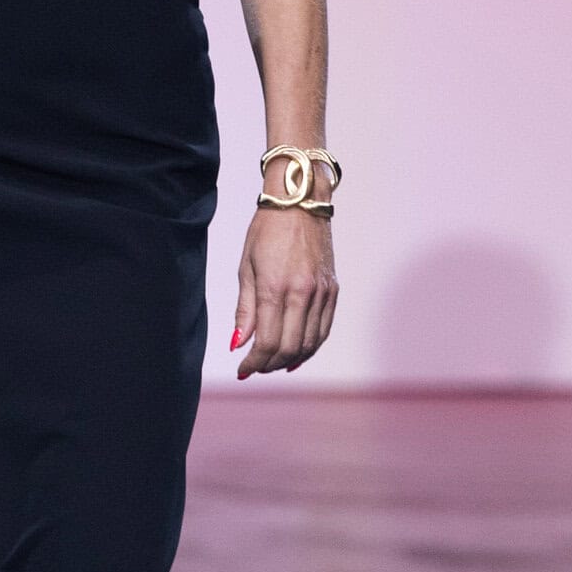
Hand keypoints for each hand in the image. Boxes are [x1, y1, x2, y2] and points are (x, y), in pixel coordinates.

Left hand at [230, 205, 337, 377]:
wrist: (300, 202)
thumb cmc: (266, 231)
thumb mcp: (246, 267)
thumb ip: (244, 310)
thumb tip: (238, 344)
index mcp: (275, 287)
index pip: (268, 341)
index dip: (254, 362)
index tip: (242, 369)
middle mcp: (303, 293)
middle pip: (290, 348)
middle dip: (270, 365)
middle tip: (256, 368)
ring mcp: (322, 293)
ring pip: (310, 343)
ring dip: (290, 360)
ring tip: (273, 364)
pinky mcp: (333, 290)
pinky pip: (324, 329)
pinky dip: (311, 347)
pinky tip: (297, 354)